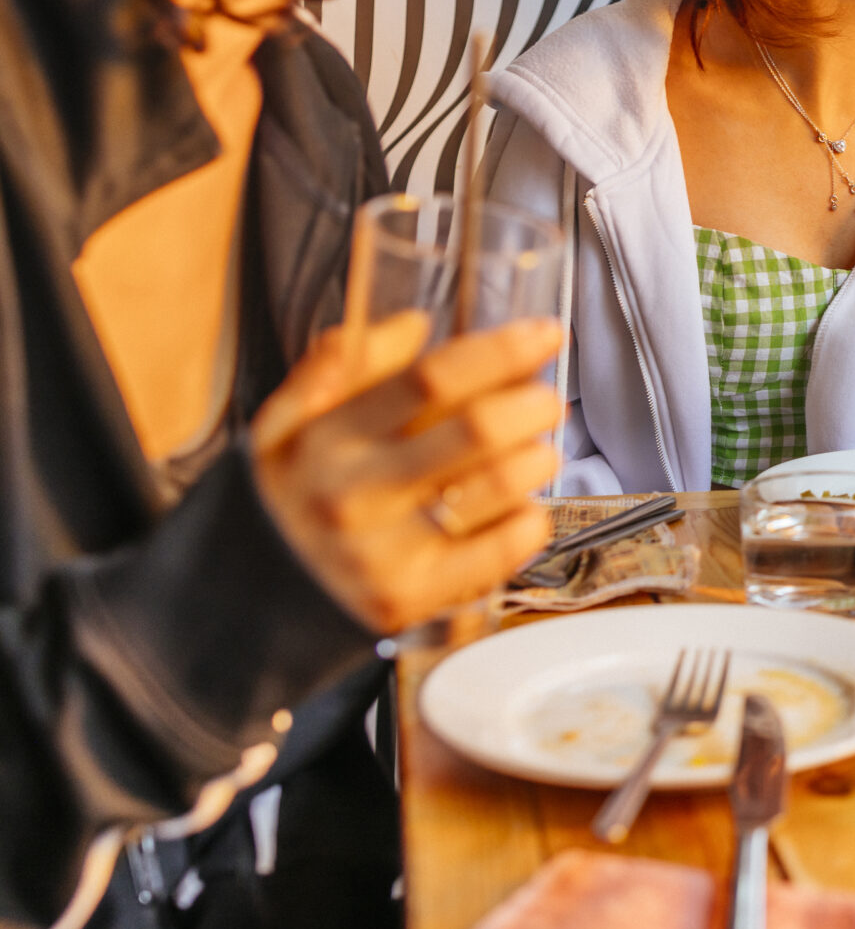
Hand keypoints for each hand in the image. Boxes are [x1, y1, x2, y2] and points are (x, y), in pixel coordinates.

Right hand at [248, 315, 562, 631]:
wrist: (235, 605)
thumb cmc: (282, 501)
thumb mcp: (283, 425)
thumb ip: (340, 366)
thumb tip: (412, 324)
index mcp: (327, 439)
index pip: (428, 380)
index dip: (497, 351)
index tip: (542, 334)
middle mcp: (356, 493)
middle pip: (474, 431)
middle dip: (530, 404)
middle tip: (545, 399)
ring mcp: (384, 551)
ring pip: (494, 488)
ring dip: (536, 458)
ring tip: (537, 450)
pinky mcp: (409, 600)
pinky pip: (498, 552)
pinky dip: (528, 521)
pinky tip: (522, 507)